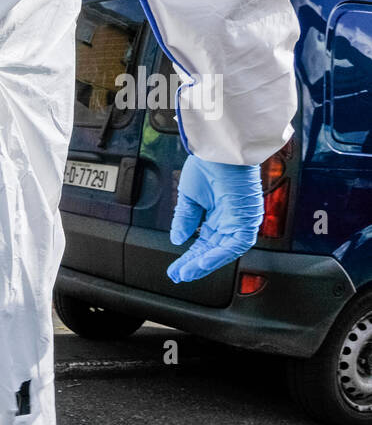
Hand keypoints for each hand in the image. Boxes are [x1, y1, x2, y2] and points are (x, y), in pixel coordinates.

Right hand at [166, 156, 262, 282]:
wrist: (220, 148)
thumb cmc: (209, 163)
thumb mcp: (189, 196)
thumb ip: (184, 220)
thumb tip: (178, 239)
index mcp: (218, 213)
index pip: (204, 242)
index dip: (190, 256)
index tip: (177, 268)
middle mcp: (231, 219)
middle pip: (213, 249)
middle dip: (195, 264)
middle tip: (179, 275)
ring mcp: (240, 219)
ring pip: (224, 250)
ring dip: (205, 263)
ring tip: (188, 273)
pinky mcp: (247, 218)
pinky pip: (235, 243)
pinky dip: (218, 254)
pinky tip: (202, 262)